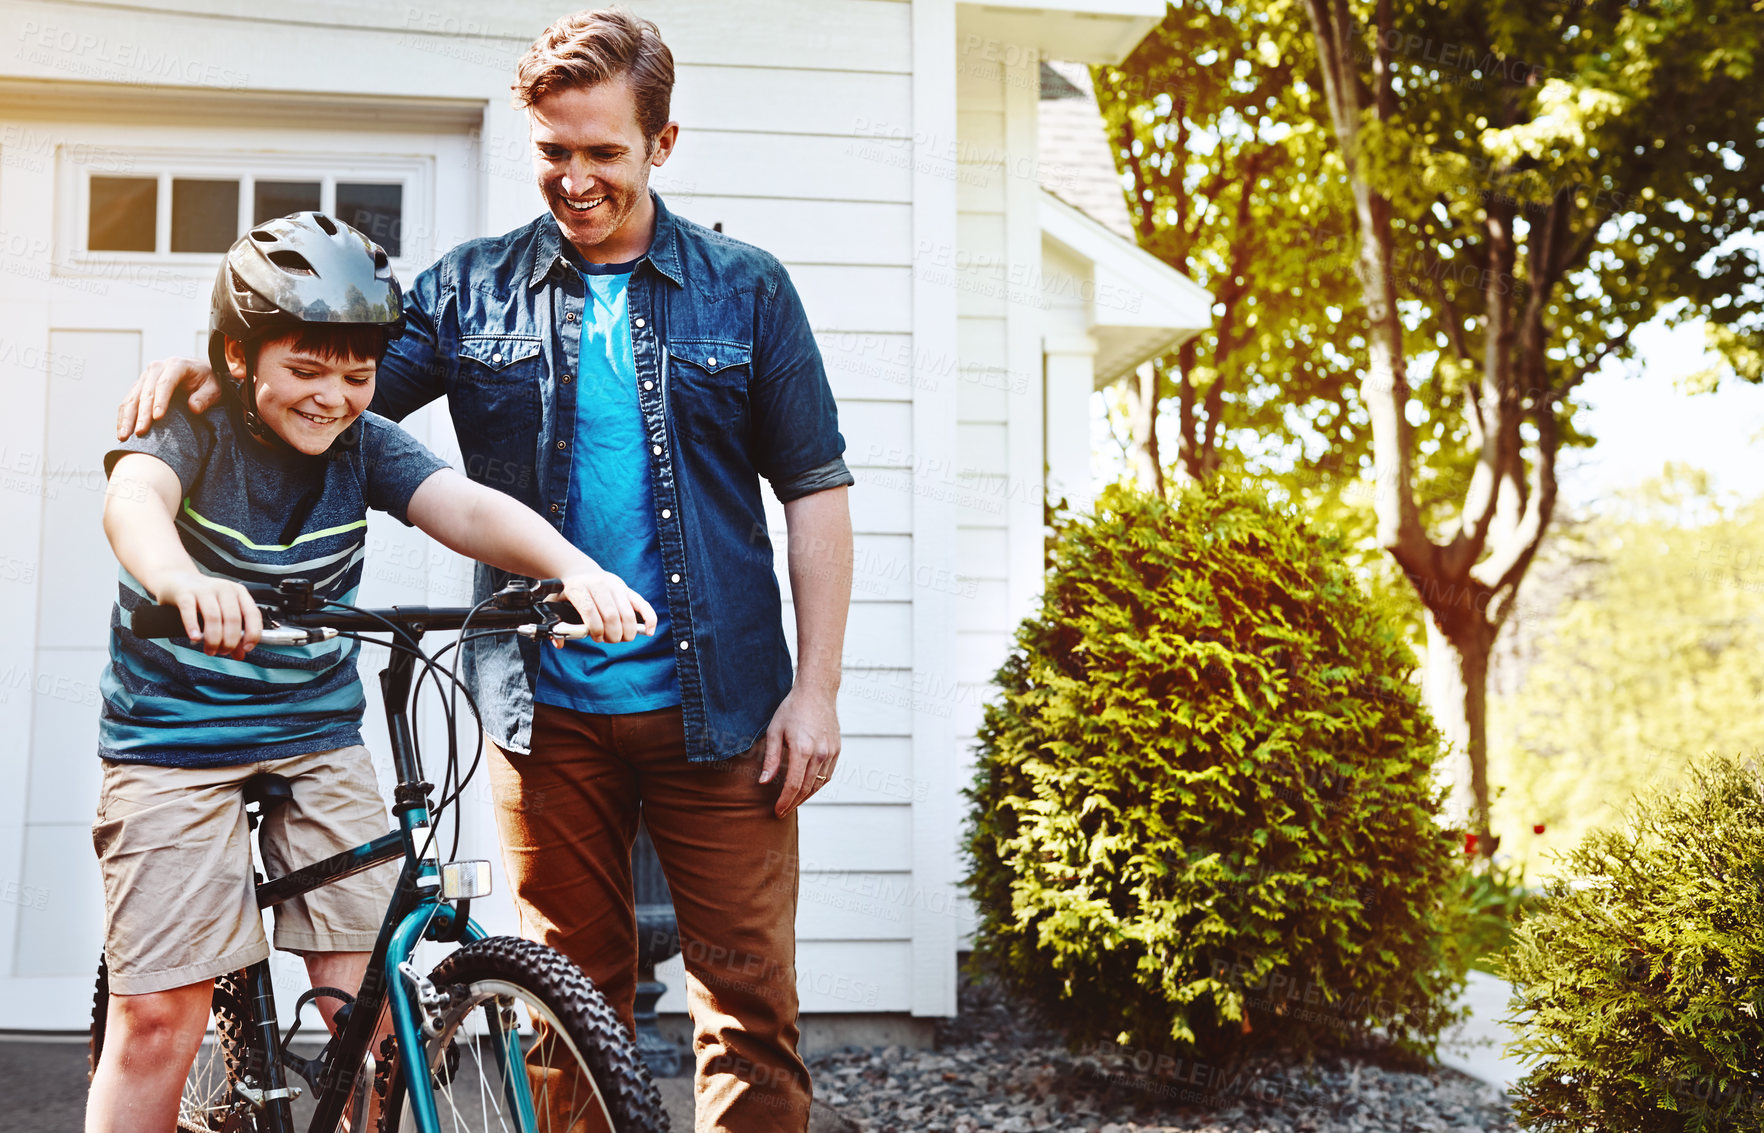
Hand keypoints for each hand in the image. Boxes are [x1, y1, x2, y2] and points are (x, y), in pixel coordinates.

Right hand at [117, 357, 222, 440]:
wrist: (199, 372)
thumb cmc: (208, 381)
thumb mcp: (214, 388)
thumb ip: (206, 397)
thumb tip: (193, 407)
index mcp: (176, 365)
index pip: (165, 383)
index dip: (160, 400)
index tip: (157, 418)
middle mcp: (157, 368)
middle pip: (146, 392)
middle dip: (142, 414)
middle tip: (140, 433)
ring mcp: (146, 377)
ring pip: (132, 398)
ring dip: (127, 418)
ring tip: (124, 436)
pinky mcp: (139, 386)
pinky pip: (128, 402)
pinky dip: (123, 417)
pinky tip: (121, 431)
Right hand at [157, 572, 262, 658]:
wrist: (177, 579)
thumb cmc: (203, 598)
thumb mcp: (222, 611)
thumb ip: (233, 633)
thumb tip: (240, 655)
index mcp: (238, 592)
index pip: (253, 614)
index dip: (252, 633)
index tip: (247, 648)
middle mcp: (224, 589)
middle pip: (233, 619)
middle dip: (229, 641)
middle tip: (222, 652)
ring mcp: (204, 589)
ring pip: (214, 617)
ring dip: (213, 639)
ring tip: (210, 650)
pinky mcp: (185, 593)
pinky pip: (190, 611)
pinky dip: (193, 627)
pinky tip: (195, 638)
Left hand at [553, 569, 656, 644]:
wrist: (580, 571)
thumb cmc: (568, 592)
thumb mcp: (555, 603)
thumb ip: (555, 622)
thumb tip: (559, 642)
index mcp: (579, 588)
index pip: (590, 611)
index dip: (595, 629)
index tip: (595, 637)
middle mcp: (599, 585)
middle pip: (611, 614)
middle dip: (612, 634)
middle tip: (609, 639)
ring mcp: (615, 586)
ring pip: (627, 612)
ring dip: (627, 631)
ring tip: (621, 638)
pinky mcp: (626, 589)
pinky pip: (642, 604)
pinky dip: (648, 619)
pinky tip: (648, 632)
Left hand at [760, 685, 840, 816]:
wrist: (817, 692)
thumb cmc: (792, 709)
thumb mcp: (775, 731)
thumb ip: (771, 759)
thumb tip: (764, 782)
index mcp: (802, 749)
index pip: (793, 785)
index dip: (784, 802)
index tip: (777, 811)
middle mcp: (820, 753)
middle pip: (807, 789)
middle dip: (793, 803)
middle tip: (782, 811)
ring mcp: (831, 752)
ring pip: (819, 785)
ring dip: (806, 797)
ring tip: (793, 802)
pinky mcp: (837, 749)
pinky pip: (828, 775)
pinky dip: (817, 785)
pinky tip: (807, 788)